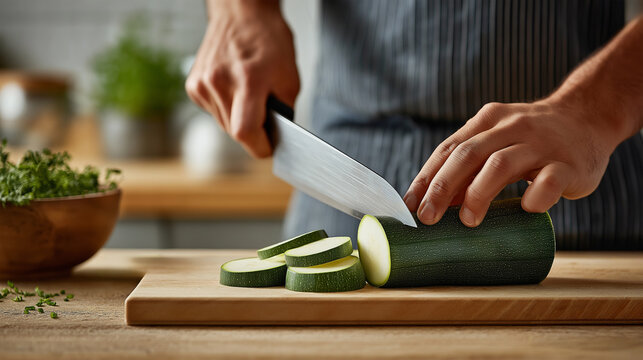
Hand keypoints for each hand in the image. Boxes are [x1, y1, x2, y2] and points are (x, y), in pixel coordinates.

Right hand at [185, 0, 299, 157]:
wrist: (242, 15)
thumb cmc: (269, 42)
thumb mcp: (290, 79)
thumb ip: (283, 113)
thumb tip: (276, 137)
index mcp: (247, 80)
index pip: (245, 132)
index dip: (260, 146)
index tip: (270, 147)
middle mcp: (219, 82)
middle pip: (234, 132)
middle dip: (253, 132)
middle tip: (265, 117)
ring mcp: (202, 84)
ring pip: (223, 124)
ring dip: (238, 120)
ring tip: (248, 96)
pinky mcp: (192, 85)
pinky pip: (213, 112)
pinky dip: (226, 109)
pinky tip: (234, 90)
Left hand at [403, 98, 624, 226]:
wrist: (589, 117)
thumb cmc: (531, 140)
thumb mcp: (497, 142)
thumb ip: (469, 166)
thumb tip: (433, 202)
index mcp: (487, 121)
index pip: (448, 149)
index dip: (426, 178)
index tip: (409, 206)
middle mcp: (511, 127)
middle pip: (468, 155)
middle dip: (441, 187)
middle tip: (427, 217)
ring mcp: (541, 144)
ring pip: (501, 164)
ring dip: (478, 193)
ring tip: (467, 220)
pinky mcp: (568, 163)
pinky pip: (548, 180)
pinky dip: (534, 196)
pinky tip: (525, 208)